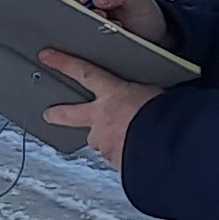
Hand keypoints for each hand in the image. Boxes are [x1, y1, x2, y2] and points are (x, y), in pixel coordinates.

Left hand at [38, 47, 159, 169]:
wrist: (171, 146)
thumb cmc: (169, 114)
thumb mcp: (158, 92)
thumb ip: (147, 91)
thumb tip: (154, 92)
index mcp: (113, 94)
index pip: (84, 73)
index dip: (64, 63)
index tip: (47, 57)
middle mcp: (102, 119)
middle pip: (72, 114)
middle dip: (59, 113)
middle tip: (50, 114)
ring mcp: (106, 143)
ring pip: (100, 140)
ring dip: (108, 139)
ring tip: (126, 139)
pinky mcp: (115, 162)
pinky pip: (119, 158)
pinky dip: (127, 155)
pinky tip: (139, 153)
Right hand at [58, 0, 172, 47]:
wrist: (152, 38)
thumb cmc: (143, 13)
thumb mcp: (139, 0)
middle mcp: (82, 2)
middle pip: (63, 2)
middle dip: (79, 12)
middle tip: (100, 19)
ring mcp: (81, 20)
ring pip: (67, 23)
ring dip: (83, 28)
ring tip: (105, 32)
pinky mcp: (82, 38)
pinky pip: (73, 40)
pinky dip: (85, 42)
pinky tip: (101, 44)